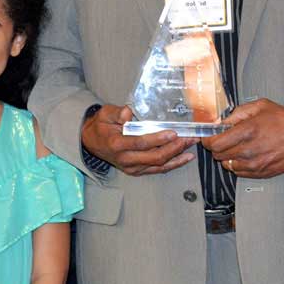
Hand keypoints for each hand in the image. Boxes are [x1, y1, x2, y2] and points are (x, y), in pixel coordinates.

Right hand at [80, 104, 194, 175]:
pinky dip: (174, 164)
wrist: (92, 142)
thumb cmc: (101, 126)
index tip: (172, 132)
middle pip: (154, 156)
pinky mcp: (137, 171)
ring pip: (159, 165)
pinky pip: (158, 169)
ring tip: (191, 145)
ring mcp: (132, 167)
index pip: (140, 143)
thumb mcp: (104, 114)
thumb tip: (127, 113)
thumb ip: (116, 112)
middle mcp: (125, 159)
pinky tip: (186, 157)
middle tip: (188, 137)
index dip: (158, 139)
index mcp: (117, 145)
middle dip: (174, 148)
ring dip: (177, 155)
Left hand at [201, 99, 283, 178]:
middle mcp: (249, 150)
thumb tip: (221, 122)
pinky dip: (238, 164)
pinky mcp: (260, 173)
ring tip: (237, 146)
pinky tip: (246, 155)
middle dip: (217, 147)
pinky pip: (239, 172)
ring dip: (228, 156)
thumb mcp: (260, 106)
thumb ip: (237, 113)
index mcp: (247, 131)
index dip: (208, 140)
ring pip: (227, 165)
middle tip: (224, 139)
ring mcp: (254, 164)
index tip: (209, 137)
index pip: (214, 143)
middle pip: (218, 155)